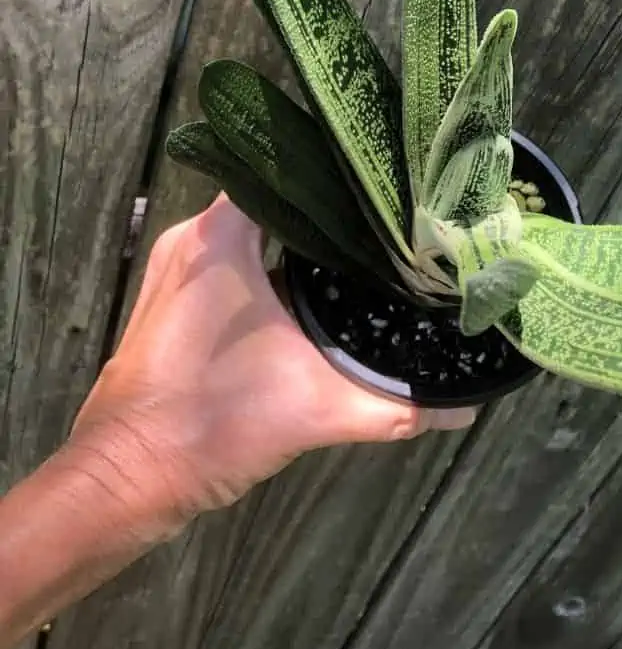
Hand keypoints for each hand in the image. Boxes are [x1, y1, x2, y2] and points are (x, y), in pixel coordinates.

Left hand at [70, 194, 475, 533]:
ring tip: (361, 246)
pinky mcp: (168, 300)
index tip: (386, 178)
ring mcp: (174, 269)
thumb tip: (467, 407)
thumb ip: (397, 406)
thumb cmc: (214, 423)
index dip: (336, 170)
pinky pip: (226, 261)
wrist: (127, 480)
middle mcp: (193, 239)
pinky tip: (311, 289)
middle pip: (271, 199)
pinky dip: (265, 266)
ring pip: (247, 232)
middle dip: (326, 209)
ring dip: (295, 240)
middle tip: (388, 217)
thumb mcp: (318, 411)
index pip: (284, 168)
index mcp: (220, 238)